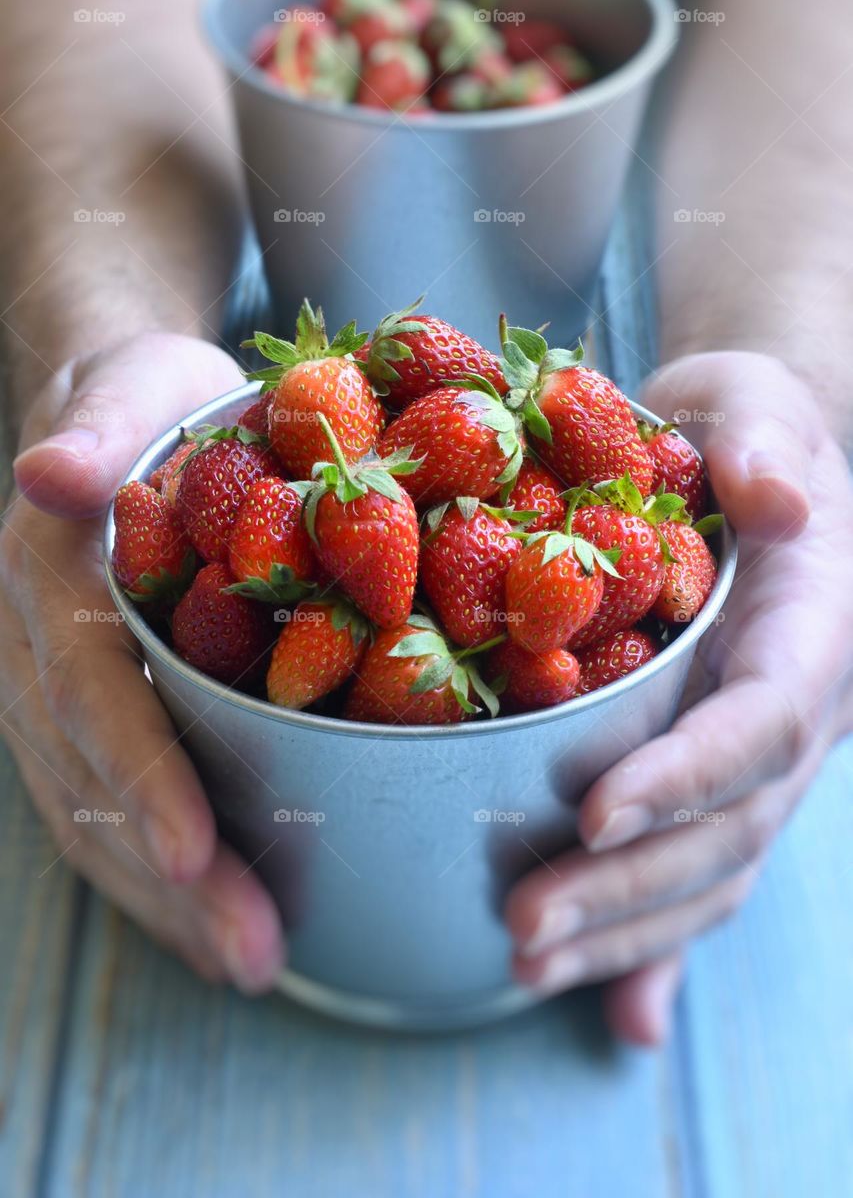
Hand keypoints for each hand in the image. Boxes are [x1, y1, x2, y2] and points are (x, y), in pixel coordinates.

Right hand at [2, 335, 283, 989]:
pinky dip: (155, 873)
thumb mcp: (132, 388)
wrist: (104, 411)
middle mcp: (33, 651)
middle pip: (92, 782)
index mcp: (50, 578)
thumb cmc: (144, 401)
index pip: (91, 691)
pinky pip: (102, 808)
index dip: (141, 773)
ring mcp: (47, 696)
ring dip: (166, 901)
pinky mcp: (77, 718)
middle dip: (171, 876)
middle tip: (253, 951)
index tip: (199, 854)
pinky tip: (211, 921)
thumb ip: (95, 429)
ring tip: (250, 962)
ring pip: (91, 817)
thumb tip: (46, 474)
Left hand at [505, 352, 852, 1042]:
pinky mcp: (713, 775)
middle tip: (525, 925)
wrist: (749, 463)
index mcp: (810, 632)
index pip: (761, 724)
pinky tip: (615, 1015)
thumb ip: (764, 442)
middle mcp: (794, 712)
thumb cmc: (742, 426)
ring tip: (526, 962)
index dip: (687, 777)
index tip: (594, 815)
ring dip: (625, 931)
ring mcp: (758, 760)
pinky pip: (692, 870)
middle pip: (728, 827)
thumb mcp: (754, 403)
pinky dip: (654, 943)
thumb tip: (780, 499)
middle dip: (631, 886)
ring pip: (710, 870)